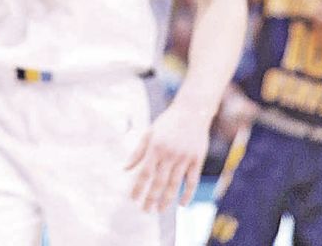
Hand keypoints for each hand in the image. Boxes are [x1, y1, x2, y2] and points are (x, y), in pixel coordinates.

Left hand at [126, 97, 209, 212]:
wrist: (192, 111)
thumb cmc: (167, 123)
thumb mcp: (150, 133)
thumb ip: (138, 152)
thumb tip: (125, 169)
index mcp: (155, 147)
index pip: (144, 172)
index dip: (138, 187)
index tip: (133, 199)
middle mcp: (169, 154)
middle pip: (158, 181)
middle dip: (151, 198)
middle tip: (145, 210)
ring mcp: (184, 158)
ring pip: (174, 184)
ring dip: (166, 199)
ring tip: (159, 210)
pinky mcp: (197, 160)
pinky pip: (192, 181)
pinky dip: (187, 194)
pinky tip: (182, 204)